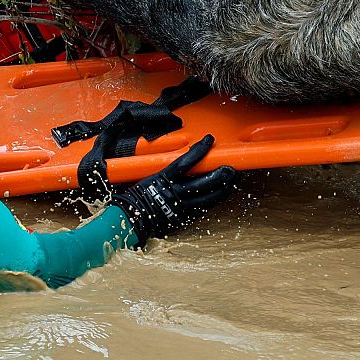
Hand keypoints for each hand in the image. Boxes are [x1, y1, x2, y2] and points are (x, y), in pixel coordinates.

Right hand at [110, 135, 237, 244]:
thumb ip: (163, 170)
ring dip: (222, 188)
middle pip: (203, 181)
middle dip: (220, 174)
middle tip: (231, 167)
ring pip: (206, 197)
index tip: (209, 140)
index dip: (200, 150)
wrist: (127, 220)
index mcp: (162, 179)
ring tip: (232, 180)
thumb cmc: (133, 197)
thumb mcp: (145, 177)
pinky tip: (220, 194)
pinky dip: (212, 201)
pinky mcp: (182, 217)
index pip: (185, 161)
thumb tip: (177, 159)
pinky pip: (201, 208)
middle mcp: (173, 192)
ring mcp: (179, 207)